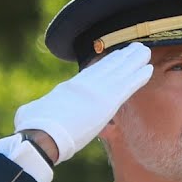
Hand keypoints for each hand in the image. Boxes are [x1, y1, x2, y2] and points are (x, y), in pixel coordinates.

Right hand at [12, 42, 151, 163]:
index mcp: (68, 88)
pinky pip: (127, 85)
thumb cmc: (32, 128)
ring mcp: (96, 91)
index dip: (104, 64)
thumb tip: (32, 113)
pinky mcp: (107, 101)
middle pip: (107, 67)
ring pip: (119, 71)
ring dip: (134, 60)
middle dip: (121, 57)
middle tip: (134, 48)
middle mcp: (84, 85)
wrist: (41, 133)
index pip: (90, 74)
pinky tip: (149, 69)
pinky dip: (138, 77)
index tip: (113, 56)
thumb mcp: (34, 113)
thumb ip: (40, 110)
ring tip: (145, 50)